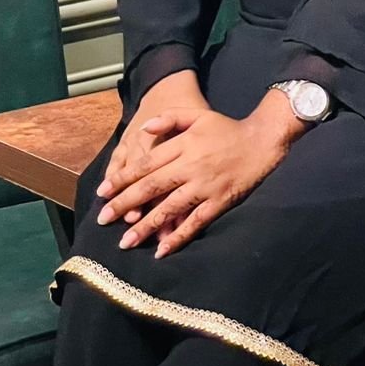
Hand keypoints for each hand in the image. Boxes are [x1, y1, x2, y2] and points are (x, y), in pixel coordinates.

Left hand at [96, 92, 307, 257]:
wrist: (262, 141)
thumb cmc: (226, 128)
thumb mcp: (197, 115)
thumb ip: (169, 119)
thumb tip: (142, 129)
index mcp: (183, 145)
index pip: (146, 164)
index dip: (123, 179)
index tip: (103, 192)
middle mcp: (191, 166)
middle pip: (152, 187)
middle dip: (125, 204)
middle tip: (103, 219)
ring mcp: (205, 186)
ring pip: (170, 208)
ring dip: (146, 226)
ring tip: (125, 241)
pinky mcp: (219, 201)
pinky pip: (195, 222)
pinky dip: (178, 237)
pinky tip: (161, 250)